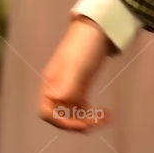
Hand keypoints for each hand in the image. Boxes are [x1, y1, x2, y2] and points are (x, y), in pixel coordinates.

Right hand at [39, 16, 112, 131]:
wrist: (99, 28)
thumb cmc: (85, 46)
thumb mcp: (77, 68)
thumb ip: (67, 87)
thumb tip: (57, 102)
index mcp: (51, 84)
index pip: (46, 112)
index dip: (61, 122)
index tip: (81, 124)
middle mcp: (57, 87)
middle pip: (61, 117)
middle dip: (78, 123)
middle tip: (97, 121)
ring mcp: (69, 86)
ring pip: (73, 114)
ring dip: (88, 120)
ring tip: (107, 117)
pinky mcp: (81, 85)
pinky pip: (82, 107)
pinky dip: (93, 114)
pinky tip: (106, 113)